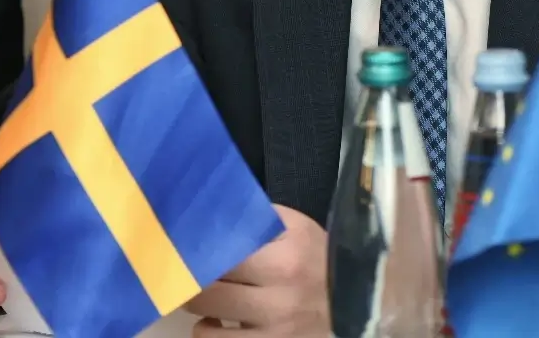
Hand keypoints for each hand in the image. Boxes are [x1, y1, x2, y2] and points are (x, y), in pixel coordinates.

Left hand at [185, 206, 327, 337]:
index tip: (180, 245)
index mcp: (283, 258)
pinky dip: (210, 334)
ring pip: (205, 329)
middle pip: (206, 292)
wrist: (357, 299)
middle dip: (189, 281)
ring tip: (204, 297)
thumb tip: (209, 212)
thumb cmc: (318, 256)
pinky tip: (217, 322)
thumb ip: (253, 219)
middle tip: (185, 271)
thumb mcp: (295, 226)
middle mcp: (279, 298)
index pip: (220, 254)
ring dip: (197, 312)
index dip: (194, 250)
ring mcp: (277, 331)